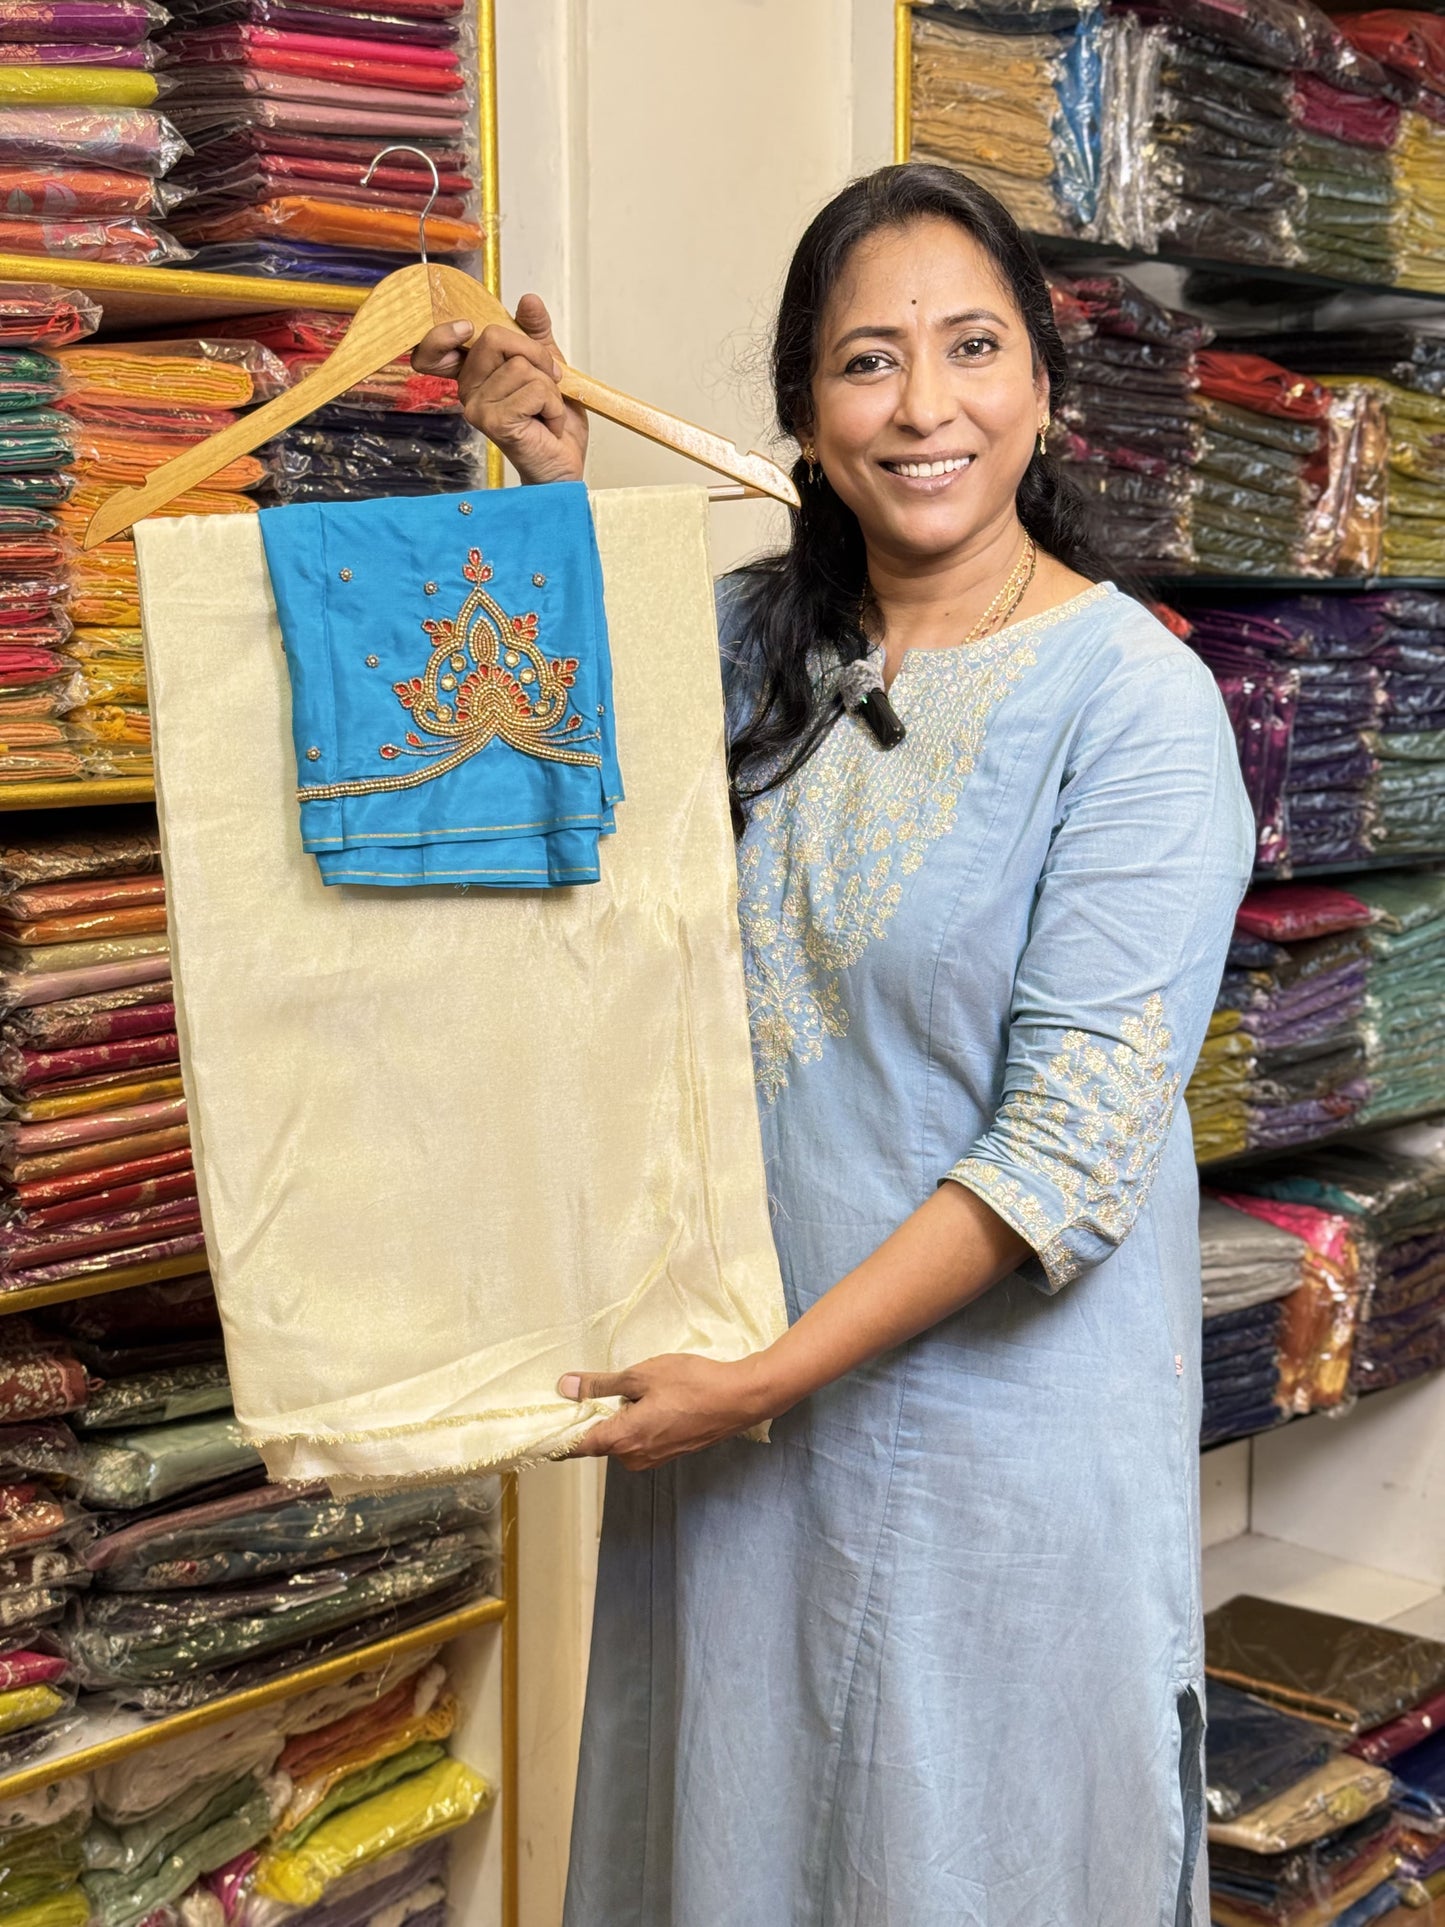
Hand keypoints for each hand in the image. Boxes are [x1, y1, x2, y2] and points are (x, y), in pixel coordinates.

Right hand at [411, 292, 587, 485]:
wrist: (563, 462)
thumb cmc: (552, 420)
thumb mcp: (547, 365)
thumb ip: (535, 333)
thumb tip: (528, 300)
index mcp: (473, 374)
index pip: (434, 348)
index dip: (443, 333)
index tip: (465, 328)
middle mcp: (468, 390)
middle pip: (494, 338)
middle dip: (535, 354)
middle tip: (549, 379)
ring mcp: (477, 408)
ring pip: (521, 366)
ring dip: (549, 387)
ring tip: (546, 410)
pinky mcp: (494, 423)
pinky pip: (533, 390)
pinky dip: (553, 404)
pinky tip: (549, 423)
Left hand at [558, 1354, 777, 1471]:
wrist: (739, 1399)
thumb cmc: (691, 1384)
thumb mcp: (641, 1376)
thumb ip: (602, 1385)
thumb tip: (565, 1387)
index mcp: (623, 1439)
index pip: (576, 1446)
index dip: (555, 1438)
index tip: (538, 1429)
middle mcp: (634, 1457)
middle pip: (598, 1441)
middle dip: (590, 1419)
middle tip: (584, 1390)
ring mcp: (653, 1458)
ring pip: (620, 1439)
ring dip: (615, 1419)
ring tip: (624, 1389)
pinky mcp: (668, 1452)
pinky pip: (638, 1439)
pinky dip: (633, 1423)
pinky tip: (645, 1400)